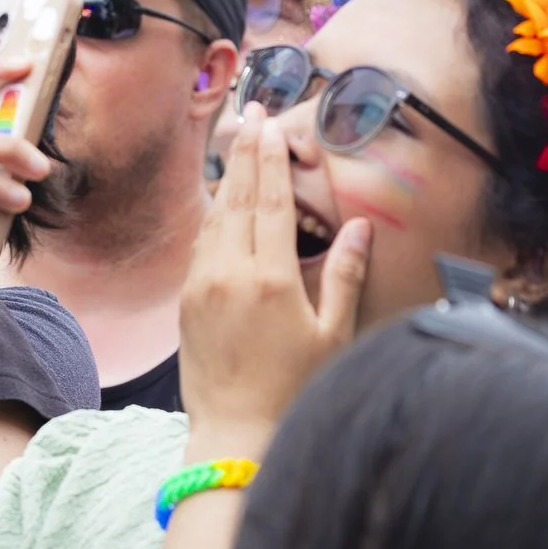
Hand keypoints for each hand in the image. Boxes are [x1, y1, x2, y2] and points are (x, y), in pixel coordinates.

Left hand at [177, 104, 369, 447]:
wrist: (235, 433)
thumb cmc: (295, 388)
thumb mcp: (334, 334)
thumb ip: (347, 275)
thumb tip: (361, 226)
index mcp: (271, 278)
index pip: (270, 201)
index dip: (272, 159)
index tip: (273, 125)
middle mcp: (229, 273)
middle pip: (238, 198)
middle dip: (248, 154)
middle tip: (254, 114)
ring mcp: (202, 284)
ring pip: (215, 218)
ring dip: (228, 180)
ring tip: (240, 146)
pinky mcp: (186, 300)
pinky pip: (201, 245)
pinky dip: (214, 216)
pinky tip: (222, 203)